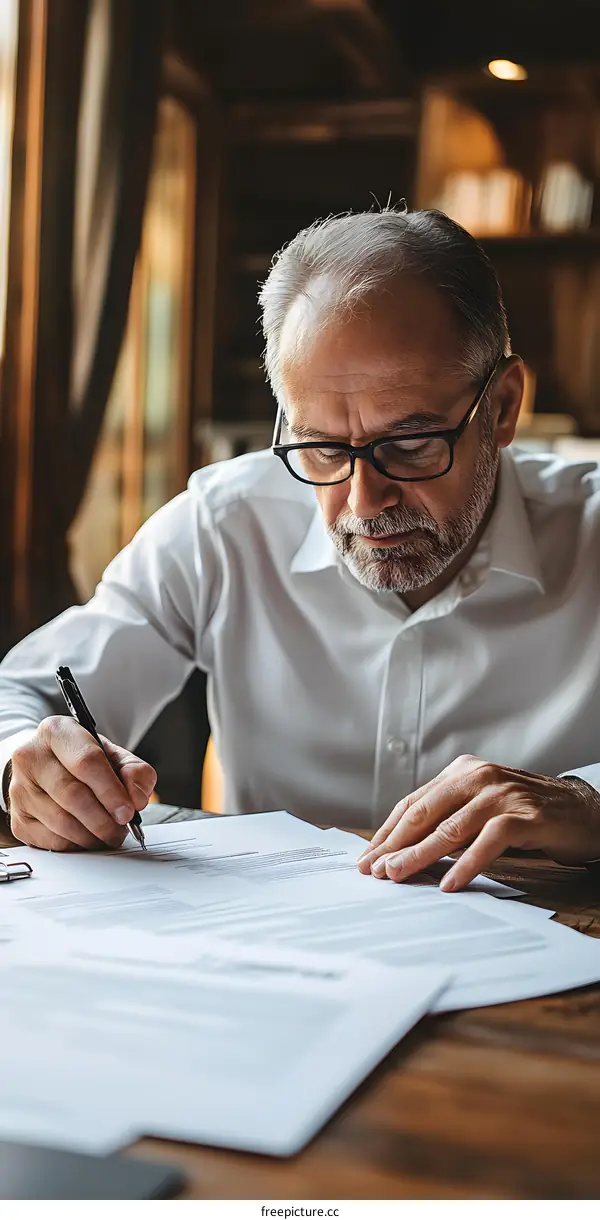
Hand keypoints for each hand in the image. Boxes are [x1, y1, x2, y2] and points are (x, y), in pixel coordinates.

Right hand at [7, 715, 156, 850]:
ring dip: (93, 835)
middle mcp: (31, 756)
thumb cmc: (80, 760)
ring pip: (62, 822)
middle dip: (104, 819)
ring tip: (108, 833)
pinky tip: (87, 837)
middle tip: (121, 828)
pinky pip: (52, 840)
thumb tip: (137, 797)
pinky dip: (76, 845)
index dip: (111, 791)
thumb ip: (134, 770)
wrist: (45, 767)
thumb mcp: (112, 755)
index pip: (86, 761)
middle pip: (73, 795)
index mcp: (57, 731)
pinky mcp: (18, 818)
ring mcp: (19, 789)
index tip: (128, 810)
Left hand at [357, 754, 599, 890]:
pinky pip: (487, 841)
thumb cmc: (526, 813)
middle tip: (374, 870)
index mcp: (462, 771)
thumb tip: (403, 851)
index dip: (388, 831)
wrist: (582, 811)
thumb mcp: (482, 808)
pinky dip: (465, 864)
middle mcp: (478, 776)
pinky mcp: (524, 816)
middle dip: (395, 844)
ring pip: (450, 828)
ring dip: (420, 855)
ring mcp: (501, 794)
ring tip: (398, 876)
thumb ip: (450, 819)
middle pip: (425, 813)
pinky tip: (448, 883)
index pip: (414, 803)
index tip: (368, 857)